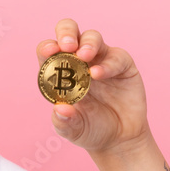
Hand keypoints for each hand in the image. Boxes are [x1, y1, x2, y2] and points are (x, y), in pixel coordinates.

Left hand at [36, 18, 150, 154]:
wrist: (120, 138)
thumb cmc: (90, 129)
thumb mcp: (73, 130)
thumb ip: (64, 122)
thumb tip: (60, 110)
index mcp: (59, 71)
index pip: (49, 51)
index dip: (47, 47)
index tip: (49, 51)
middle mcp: (78, 61)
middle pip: (69, 32)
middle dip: (66, 32)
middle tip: (68, 45)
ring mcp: (100, 60)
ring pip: (92, 37)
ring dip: (87, 44)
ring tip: (84, 57)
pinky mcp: (122, 65)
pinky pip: (115, 56)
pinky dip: (107, 64)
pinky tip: (99, 74)